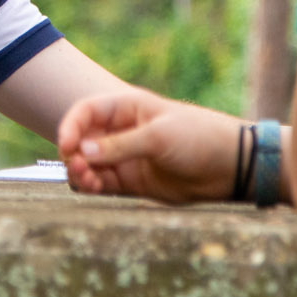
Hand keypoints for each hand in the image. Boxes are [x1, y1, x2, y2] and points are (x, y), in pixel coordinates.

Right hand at [57, 86, 241, 203]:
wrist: (228, 166)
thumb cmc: (198, 138)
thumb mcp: (159, 137)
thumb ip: (120, 146)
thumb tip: (83, 153)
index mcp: (126, 108)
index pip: (86, 111)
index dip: (71, 126)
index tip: (67, 145)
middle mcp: (120, 131)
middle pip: (81, 140)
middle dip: (73, 153)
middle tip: (79, 167)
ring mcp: (124, 157)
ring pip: (87, 164)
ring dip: (80, 172)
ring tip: (87, 181)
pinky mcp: (130, 182)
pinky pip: (100, 183)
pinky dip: (90, 186)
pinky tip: (93, 188)